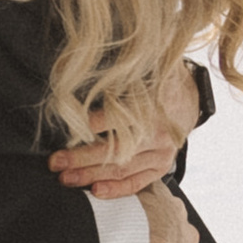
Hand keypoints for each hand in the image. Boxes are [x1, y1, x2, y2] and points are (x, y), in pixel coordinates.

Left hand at [48, 57, 205, 197]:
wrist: (188, 101)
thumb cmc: (156, 81)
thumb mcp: (148, 67)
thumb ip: (128, 67)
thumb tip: (100, 50)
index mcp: (152, 105)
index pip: (116, 117)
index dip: (89, 124)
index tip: (66, 128)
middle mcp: (157, 132)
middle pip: (115, 149)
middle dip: (81, 157)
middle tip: (55, 161)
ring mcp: (161, 152)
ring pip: (122, 168)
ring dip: (91, 175)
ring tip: (65, 179)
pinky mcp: (161, 166)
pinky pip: (138, 182)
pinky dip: (117, 189)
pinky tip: (95, 192)